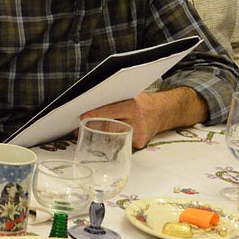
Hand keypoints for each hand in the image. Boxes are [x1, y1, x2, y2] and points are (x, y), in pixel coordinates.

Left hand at [81, 88, 206, 148]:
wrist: (162, 112)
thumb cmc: (141, 101)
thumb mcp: (130, 95)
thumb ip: (113, 99)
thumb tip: (89, 102)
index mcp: (133, 106)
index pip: (110, 111)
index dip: (94, 115)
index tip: (81, 118)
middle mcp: (137, 121)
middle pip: (109, 126)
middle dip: (92, 127)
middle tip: (77, 129)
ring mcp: (139, 134)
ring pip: (112, 137)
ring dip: (97, 135)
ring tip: (85, 133)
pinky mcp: (139, 143)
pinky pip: (120, 142)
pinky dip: (110, 139)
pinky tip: (101, 138)